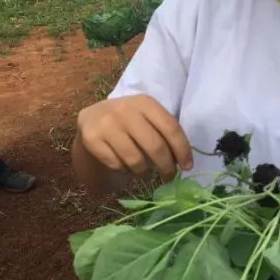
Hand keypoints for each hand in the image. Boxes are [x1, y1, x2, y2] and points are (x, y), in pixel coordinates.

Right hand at [77, 95, 192, 180]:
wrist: (93, 117)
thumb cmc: (131, 121)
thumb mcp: (148, 118)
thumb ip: (165, 134)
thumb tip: (183, 162)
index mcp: (146, 103)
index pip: (171, 128)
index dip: (182, 149)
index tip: (187, 166)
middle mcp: (126, 110)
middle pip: (155, 146)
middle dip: (166, 166)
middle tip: (169, 177)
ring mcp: (107, 124)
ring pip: (135, 159)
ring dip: (145, 171)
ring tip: (145, 170)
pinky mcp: (92, 139)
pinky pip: (117, 164)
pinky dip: (125, 170)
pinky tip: (125, 165)